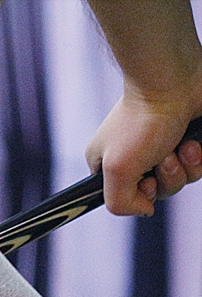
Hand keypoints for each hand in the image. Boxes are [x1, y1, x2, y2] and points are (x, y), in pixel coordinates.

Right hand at [87, 90, 201, 214]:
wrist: (174, 81)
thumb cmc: (142, 121)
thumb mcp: (116, 171)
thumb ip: (120, 203)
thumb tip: (146, 209)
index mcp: (110, 165)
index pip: (126, 199)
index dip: (141, 196)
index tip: (146, 180)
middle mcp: (136, 157)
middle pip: (158, 192)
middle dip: (168, 179)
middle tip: (165, 157)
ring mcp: (164, 147)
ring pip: (182, 180)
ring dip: (186, 168)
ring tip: (182, 145)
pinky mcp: (188, 140)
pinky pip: (199, 166)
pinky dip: (200, 158)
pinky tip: (193, 142)